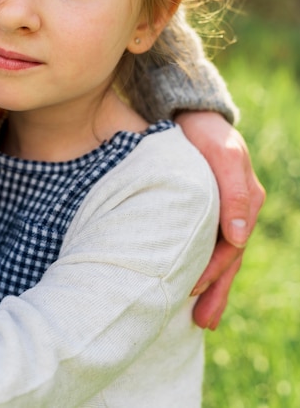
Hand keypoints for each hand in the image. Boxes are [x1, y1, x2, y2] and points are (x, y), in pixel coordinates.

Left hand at [175, 111, 264, 329]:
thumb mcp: (222, 156)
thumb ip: (234, 193)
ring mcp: (224, 212)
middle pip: (229, 259)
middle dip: (215, 291)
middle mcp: (239, 211)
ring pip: (221, 257)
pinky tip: (193, 286)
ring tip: (200, 319)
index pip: (231, 247)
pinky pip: (210, 244)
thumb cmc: (204, 134)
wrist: (190, 115)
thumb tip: (240, 237)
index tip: (191, 289)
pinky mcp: (207, 211)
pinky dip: (204, 267)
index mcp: (246, 201)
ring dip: (212, 288)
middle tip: (200, 321)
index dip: (213, 270)